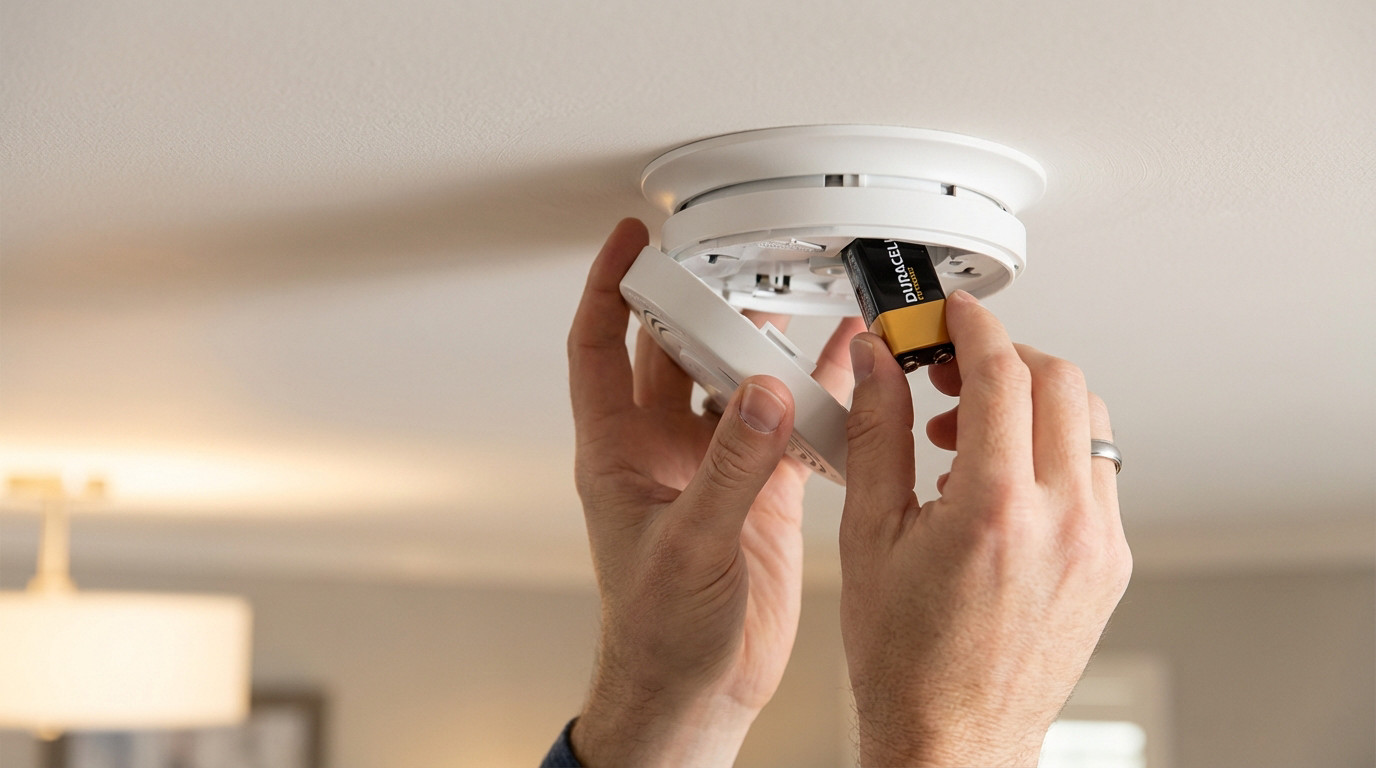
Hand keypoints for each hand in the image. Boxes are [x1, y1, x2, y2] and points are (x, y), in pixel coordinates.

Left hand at [566, 219, 861, 766]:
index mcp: (617, 454)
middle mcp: (662, 451)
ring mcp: (713, 468)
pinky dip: (814, 395)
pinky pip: (789, 427)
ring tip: (794, 299)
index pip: (599, 347)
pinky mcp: (760, 493)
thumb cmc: (657, 634)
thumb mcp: (690, 546)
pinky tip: (843, 368)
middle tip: (733, 261)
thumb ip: (729, 469)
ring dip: (761, 344)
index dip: (608, 288)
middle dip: (700, 302)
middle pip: (673, 351)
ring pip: (735, 382)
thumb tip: (763, 395)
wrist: (697, 693)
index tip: (629, 242)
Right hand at [839, 290, 1131, 766]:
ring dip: (1032, 402)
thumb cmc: (905, 657)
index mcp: (996, 510)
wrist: (953, 735)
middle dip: (1004, 356)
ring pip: (1087, 422)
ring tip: (968, 432)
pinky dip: (1052, 449)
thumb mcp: (869, 534)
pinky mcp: (1111, 564)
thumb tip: (879, 364)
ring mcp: (1098, 545)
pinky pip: (1095, 473)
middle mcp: (1063, 523)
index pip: (1002, 374)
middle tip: (951, 370)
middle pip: (1060, 382)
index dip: (973, 327)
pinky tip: (1000, 478)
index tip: (952, 314)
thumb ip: (877, 433)